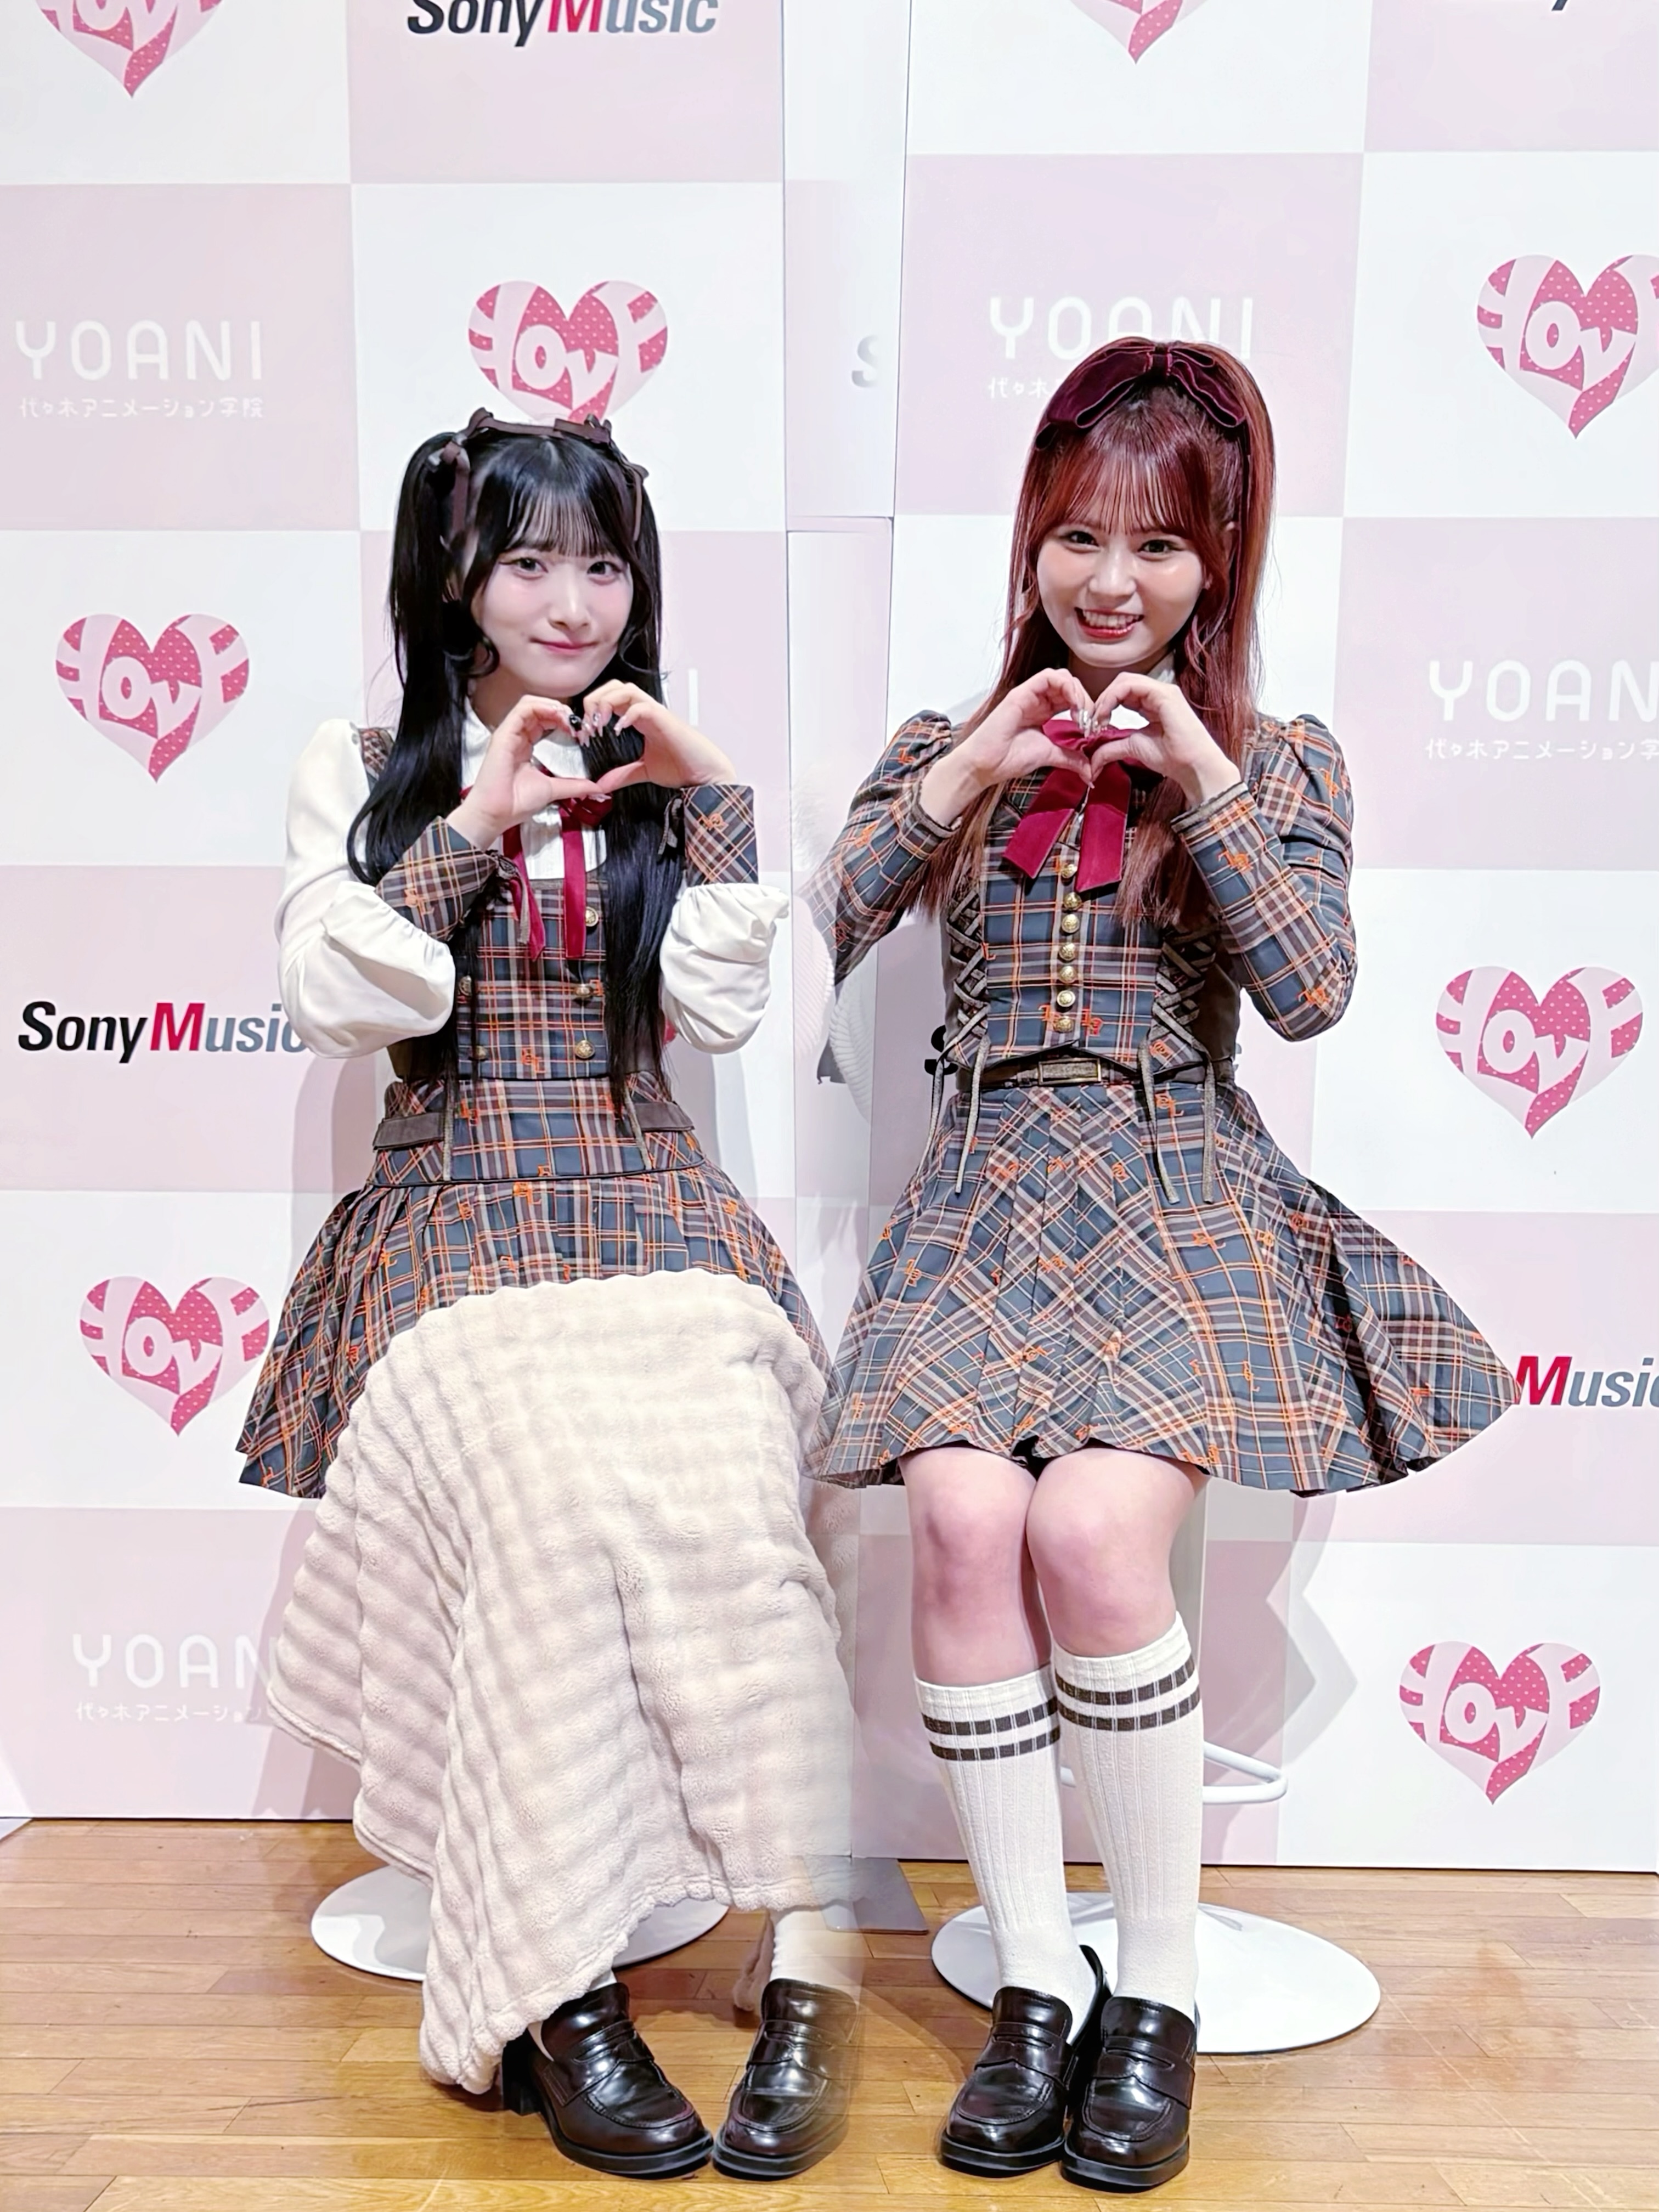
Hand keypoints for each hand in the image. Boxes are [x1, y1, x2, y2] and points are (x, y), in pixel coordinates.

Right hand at [447, 695, 609, 848]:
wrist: (496, 814)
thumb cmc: (515, 804)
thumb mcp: (553, 789)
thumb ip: (574, 785)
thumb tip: (595, 786)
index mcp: (525, 747)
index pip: (543, 722)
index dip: (562, 720)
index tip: (578, 731)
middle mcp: (516, 738)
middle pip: (538, 710)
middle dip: (560, 711)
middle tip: (576, 722)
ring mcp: (509, 735)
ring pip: (530, 704)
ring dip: (552, 706)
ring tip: (567, 717)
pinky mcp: (504, 735)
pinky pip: (522, 710)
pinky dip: (541, 707)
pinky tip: (556, 715)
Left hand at [580, 681, 736, 789]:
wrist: (705, 774)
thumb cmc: (682, 766)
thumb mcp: (644, 771)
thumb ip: (622, 775)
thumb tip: (602, 785)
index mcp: (640, 719)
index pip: (611, 698)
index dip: (592, 710)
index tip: (585, 733)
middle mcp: (646, 711)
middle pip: (614, 686)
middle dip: (595, 700)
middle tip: (589, 725)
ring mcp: (656, 713)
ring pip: (626, 689)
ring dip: (607, 702)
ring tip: (600, 723)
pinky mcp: (665, 720)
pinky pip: (643, 706)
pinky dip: (627, 715)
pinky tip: (620, 730)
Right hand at [919, 668, 1094, 827]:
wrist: (985, 765)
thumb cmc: (1008, 758)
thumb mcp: (1049, 755)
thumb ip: (1070, 758)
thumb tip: (1090, 770)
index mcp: (1043, 710)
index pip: (1071, 697)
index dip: (1086, 707)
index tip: (1092, 728)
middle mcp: (1037, 699)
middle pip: (1069, 684)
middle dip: (1086, 700)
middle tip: (1090, 721)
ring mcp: (1029, 694)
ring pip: (1062, 677)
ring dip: (1078, 692)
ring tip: (1082, 713)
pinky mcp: (1022, 692)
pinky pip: (1048, 676)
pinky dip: (1066, 686)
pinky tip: (1073, 705)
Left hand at [1084, 671, 1241, 810]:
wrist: (1193, 766)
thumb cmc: (1173, 758)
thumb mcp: (1134, 748)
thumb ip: (1112, 748)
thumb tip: (1093, 758)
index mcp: (1152, 703)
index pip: (1123, 692)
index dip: (1105, 703)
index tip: (1094, 724)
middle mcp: (1158, 693)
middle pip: (1122, 682)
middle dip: (1103, 698)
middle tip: (1093, 719)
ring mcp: (1162, 691)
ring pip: (1125, 680)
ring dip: (1106, 697)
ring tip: (1098, 717)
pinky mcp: (1164, 694)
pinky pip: (1132, 685)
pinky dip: (1114, 696)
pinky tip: (1107, 714)